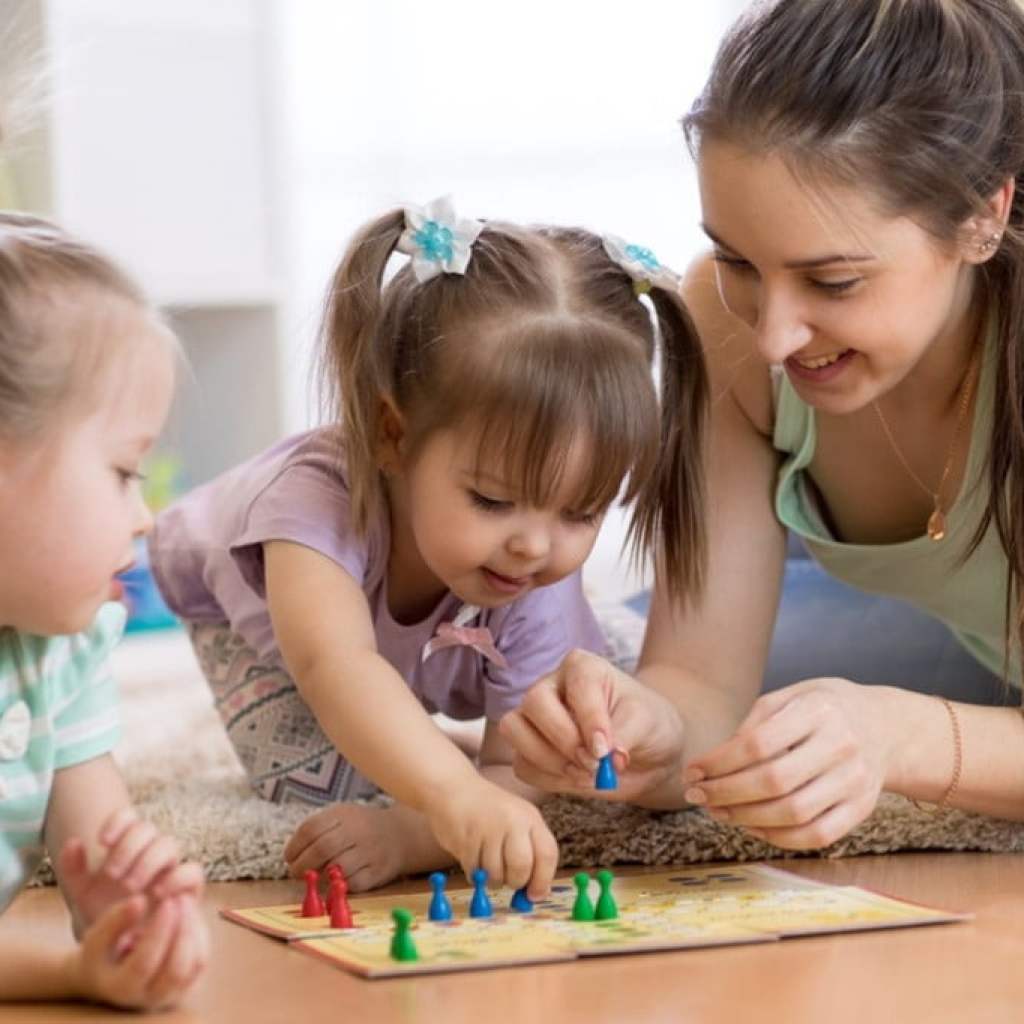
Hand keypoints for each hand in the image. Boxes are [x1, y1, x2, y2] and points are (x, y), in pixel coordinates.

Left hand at [59, 809, 203, 930]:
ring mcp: (172, 868)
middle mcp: (152, 851)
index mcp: (129, 846)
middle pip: (148, 828)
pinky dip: (176, 878)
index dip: (119, 822)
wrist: (121, 945)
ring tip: (130, 887)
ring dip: (148, 861)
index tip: (102, 842)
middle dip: (129, 848)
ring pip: (169, 845)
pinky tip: (157, 894)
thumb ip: (73, 869)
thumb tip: (74, 841)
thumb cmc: (104, 913)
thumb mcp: (83, 893)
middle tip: (112, 874)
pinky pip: (193, 872)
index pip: (129, 817)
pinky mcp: (188, 889)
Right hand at [70, 893, 208, 1010]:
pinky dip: (200, 934)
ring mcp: (172, 994)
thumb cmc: (103, 955)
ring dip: (194, 928)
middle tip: (180, 898)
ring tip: (184, 901)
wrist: (111, 977)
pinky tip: (189, 913)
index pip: (145, 963)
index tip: (167, 902)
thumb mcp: (97, 938)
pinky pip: (202, 960)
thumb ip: (114, 920)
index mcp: (121, 988)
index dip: (159, 931)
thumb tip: (140, 901)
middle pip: (176, 969)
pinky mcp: (188, 984)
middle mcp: (149, 998)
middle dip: (183, 929)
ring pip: (195, 964)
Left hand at [284, 803, 413, 891]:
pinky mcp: (377, 872)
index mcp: (344, 814)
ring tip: (315, 877)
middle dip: (302, 865)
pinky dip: (339, 885)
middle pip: (322, 848)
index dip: (294, 846)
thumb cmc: (360, 828)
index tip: (289, 857)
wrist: (401, 834)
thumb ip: (318, 831)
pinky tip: (336, 880)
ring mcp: (370, 851)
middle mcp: (358, 830)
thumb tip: (292, 857)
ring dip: (319, 876)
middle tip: (296, 872)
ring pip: (337, 867)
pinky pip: (352, 884)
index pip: (311, 829)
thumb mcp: (341, 817)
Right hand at [424, 778, 557, 899]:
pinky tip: (472, 857)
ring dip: (493, 880)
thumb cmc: (489, 811)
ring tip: (487, 864)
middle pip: (522, 867)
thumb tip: (538, 893)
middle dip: (515, 882)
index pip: (548, 853)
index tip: (535, 895)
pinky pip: (475, 872)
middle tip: (508, 879)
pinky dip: (475, 874)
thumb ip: (531, 852)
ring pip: (497, 874)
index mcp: (530, 817)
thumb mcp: (518, 821)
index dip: (543, 880)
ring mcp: (488, 828)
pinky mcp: (466, 839)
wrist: (453, 789)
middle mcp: (512, 820)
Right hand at [499, 649, 685, 800]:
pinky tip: (575, 779)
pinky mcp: (529, 748)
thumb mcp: (647, 724)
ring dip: (549, 761)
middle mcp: (552, 686)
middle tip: (594, 765)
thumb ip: (625, 735)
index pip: (577, 685)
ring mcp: (535, 717)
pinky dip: (546, 779)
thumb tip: (605, 759)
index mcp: (582, 667)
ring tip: (586, 774)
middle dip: (564, 740)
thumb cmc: (647, 725)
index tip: (605, 751)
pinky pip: (521, 764)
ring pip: (515, 730)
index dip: (589, 720)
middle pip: (534, 703)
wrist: (646, 753)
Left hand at [682, 678, 896, 848]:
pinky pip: (817, 835)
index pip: (758, 743)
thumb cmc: (825, 709)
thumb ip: (755, 723)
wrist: (886, 726)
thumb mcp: (791, 696)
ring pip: (794, 813)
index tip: (693, 770)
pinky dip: (779, 837)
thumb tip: (717, 759)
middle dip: (726, 793)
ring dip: (746, 818)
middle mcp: (841, 745)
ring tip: (718, 811)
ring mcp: (855, 781)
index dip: (719, 761)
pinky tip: (752, 826)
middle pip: (774, 781)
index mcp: (818, 710)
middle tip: (697, 795)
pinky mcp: (862, 809)